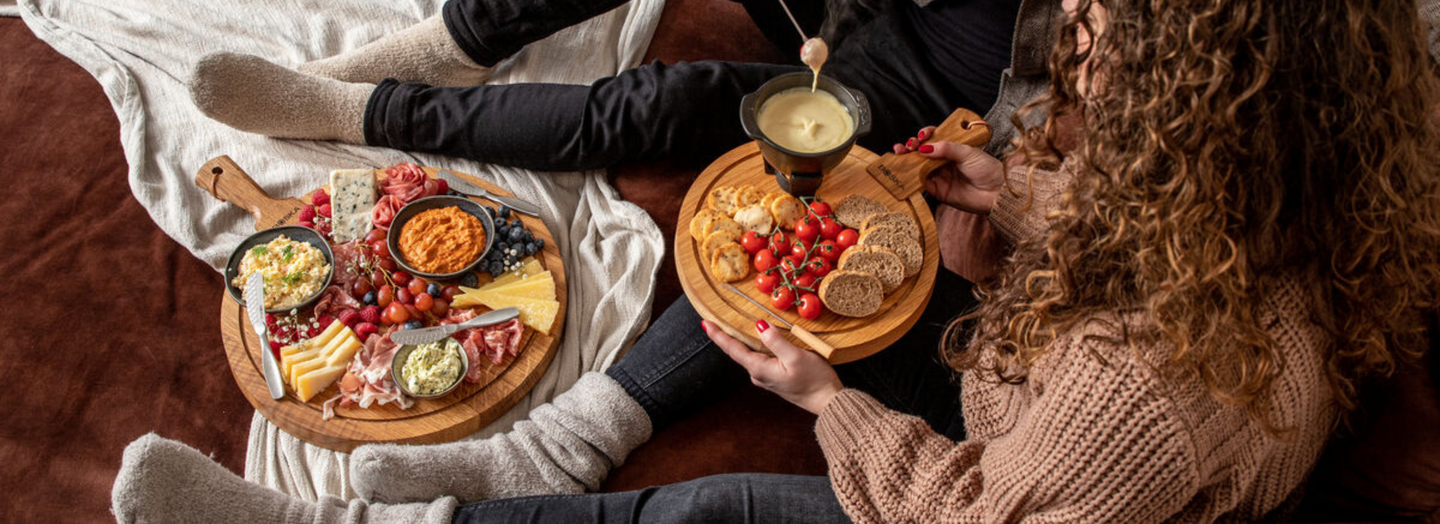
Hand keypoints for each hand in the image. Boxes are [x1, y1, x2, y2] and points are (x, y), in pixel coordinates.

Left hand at [703, 319, 842, 414]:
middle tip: (713, 319)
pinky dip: (756, 345)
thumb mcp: (796, 357)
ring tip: (732, 324)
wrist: (828, 402)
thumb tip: (759, 325)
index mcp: (759, 369)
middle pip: (738, 351)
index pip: (733, 349)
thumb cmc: (814, 381)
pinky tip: (759, 338)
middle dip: (726, 335)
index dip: (718, 335)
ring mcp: (766, 377)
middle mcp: (758, 374)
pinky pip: (761, 357)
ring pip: (750, 354)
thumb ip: (775, 341)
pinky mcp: (776, 377)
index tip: (705, 322)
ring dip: (741, 340)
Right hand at [899, 126, 1004, 213]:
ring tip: (900, 155)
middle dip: (911, 147)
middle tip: (906, 146)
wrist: (996, 192)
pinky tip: (905, 172)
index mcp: (953, 148)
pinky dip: (911, 178)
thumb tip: (925, 147)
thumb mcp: (968, 152)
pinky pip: (921, 183)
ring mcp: (940, 175)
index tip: (921, 135)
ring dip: (907, 161)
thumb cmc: (987, 169)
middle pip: (922, 152)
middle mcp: (944, 161)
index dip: (924, 135)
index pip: (934, 138)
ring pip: (918, 167)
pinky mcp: (938, 191)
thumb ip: (946, 148)